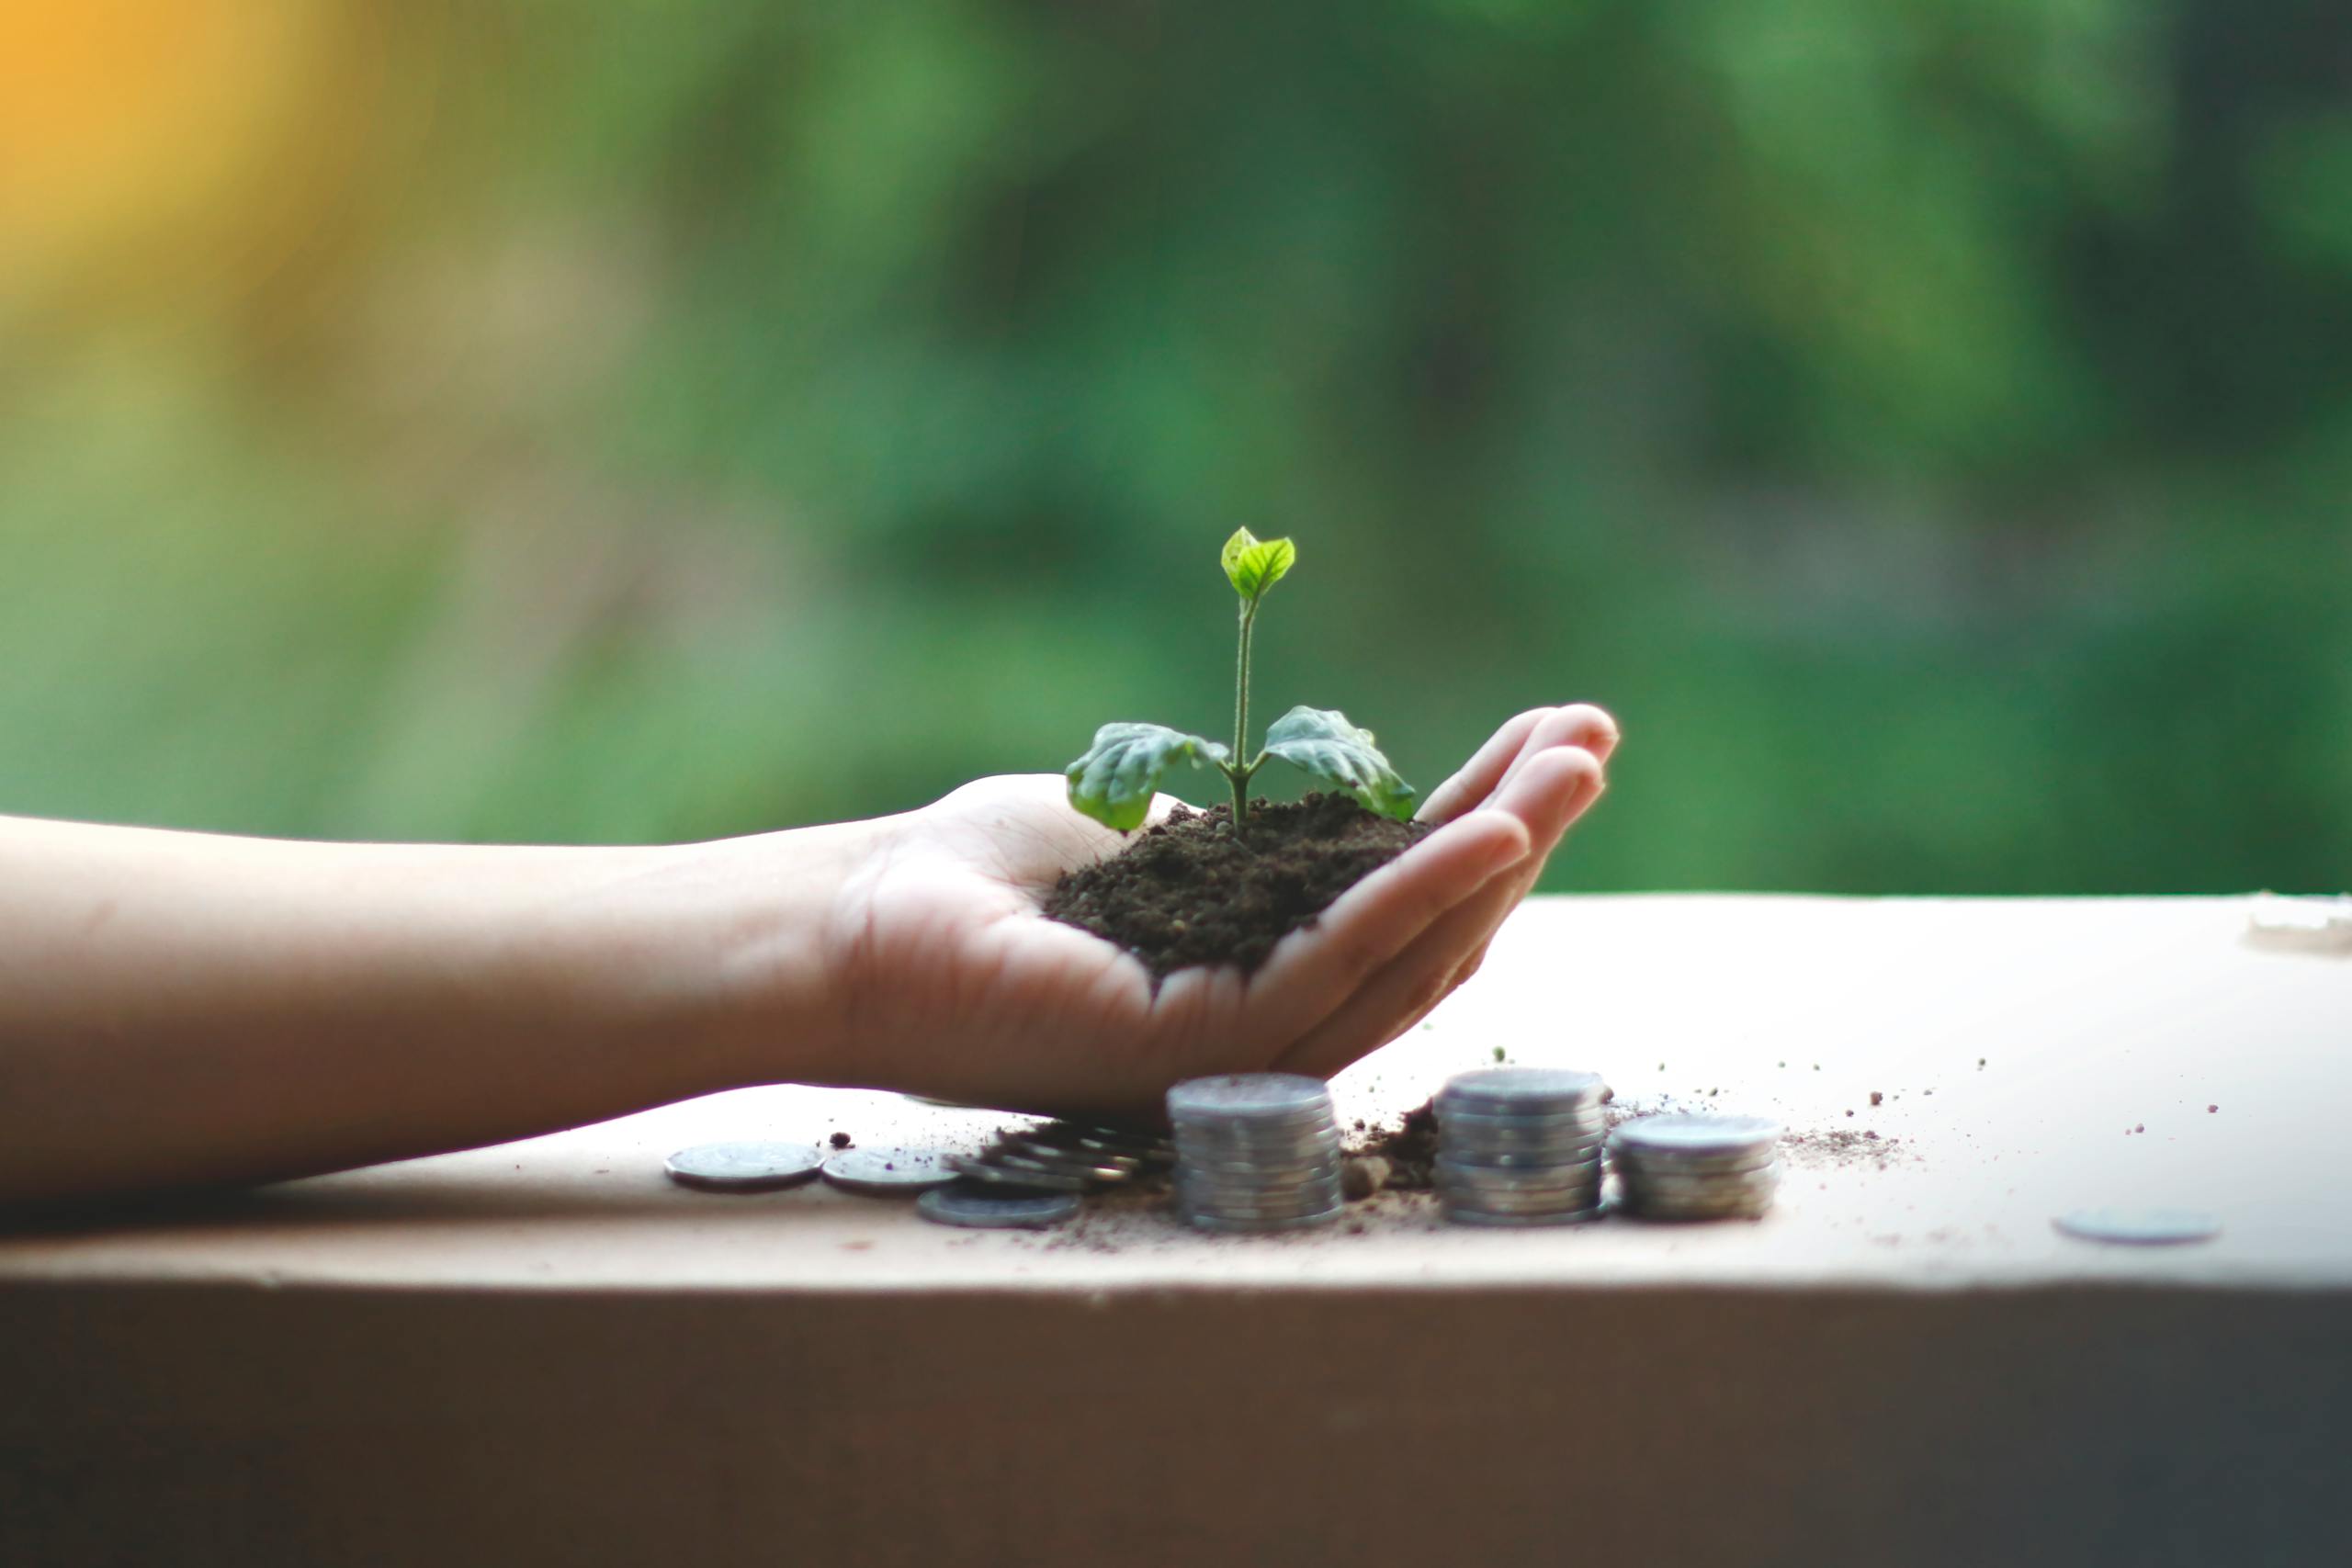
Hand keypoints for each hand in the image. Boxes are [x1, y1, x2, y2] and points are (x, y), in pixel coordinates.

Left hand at [811, 704, 1616, 1115]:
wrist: (849, 921)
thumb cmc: (974, 875)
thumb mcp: (1153, 832)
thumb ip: (1255, 837)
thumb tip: (1348, 802)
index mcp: (1253, 973)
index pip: (1393, 905)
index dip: (1478, 822)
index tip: (1549, 735)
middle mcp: (1261, 1026)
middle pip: (1425, 937)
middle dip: (1519, 833)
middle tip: (1595, 738)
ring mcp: (1234, 1052)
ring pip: (1406, 958)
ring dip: (1498, 857)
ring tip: (1574, 768)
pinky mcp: (1198, 1051)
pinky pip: (1337, 970)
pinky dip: (1420, 896)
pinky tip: (1488, 833)